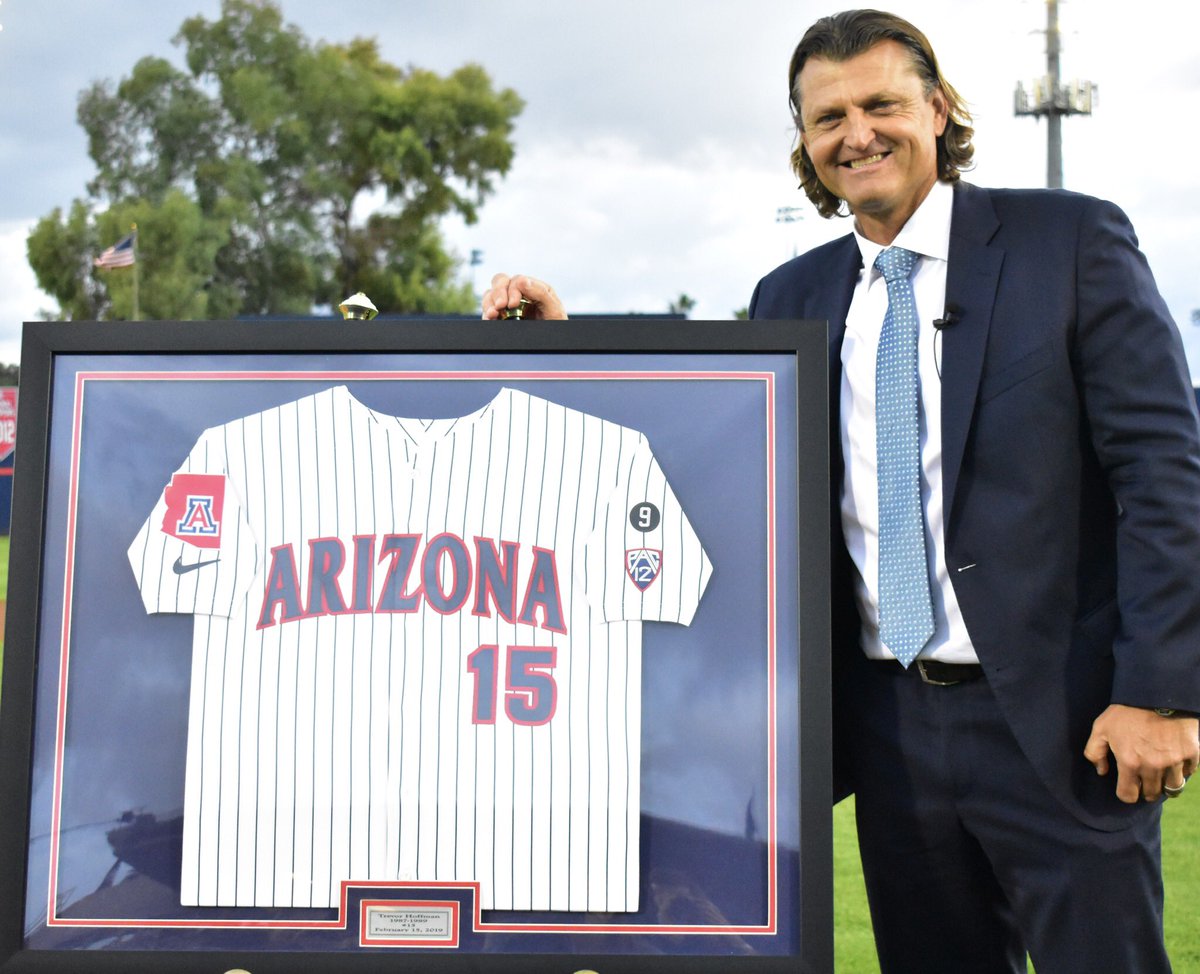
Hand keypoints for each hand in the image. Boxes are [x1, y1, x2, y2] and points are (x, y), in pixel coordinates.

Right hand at [481, 273, 567, 320]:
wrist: (554, 343)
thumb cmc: (557, 324)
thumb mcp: (554, 309)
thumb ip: (540, 293)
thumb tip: (523, 281)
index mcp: (532, 287)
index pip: (516, 280)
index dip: (512, 290)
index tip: (513, 304)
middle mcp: (518, 293)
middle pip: (500, 282)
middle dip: (498, 293)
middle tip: (500, 306)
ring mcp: (508, 305)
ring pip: (490, 294)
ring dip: (489, 303)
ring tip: (493, 314)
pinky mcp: (501, 317)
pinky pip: (487, 310)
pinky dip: (486, 313)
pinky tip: (490, 318)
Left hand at [1083, 704, 1199, 802]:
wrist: (1156, 692)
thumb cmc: (1126, 710)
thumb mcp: (1101, 727)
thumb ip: (1095, 751)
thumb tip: (1101, 771)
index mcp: (1129, 762)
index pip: (1128, 795)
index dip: (1126, 793)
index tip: (1128, 788)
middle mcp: (1153, 766)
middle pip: (1151, 793)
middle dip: (1146, 790)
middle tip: (1144, 782)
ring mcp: (1174, 761)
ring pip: (1173, 787)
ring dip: (1166, 785)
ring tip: (1161, 776)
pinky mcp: (1192, 753)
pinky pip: (1189, 772)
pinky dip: (1183, 770)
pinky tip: (1175, 762)